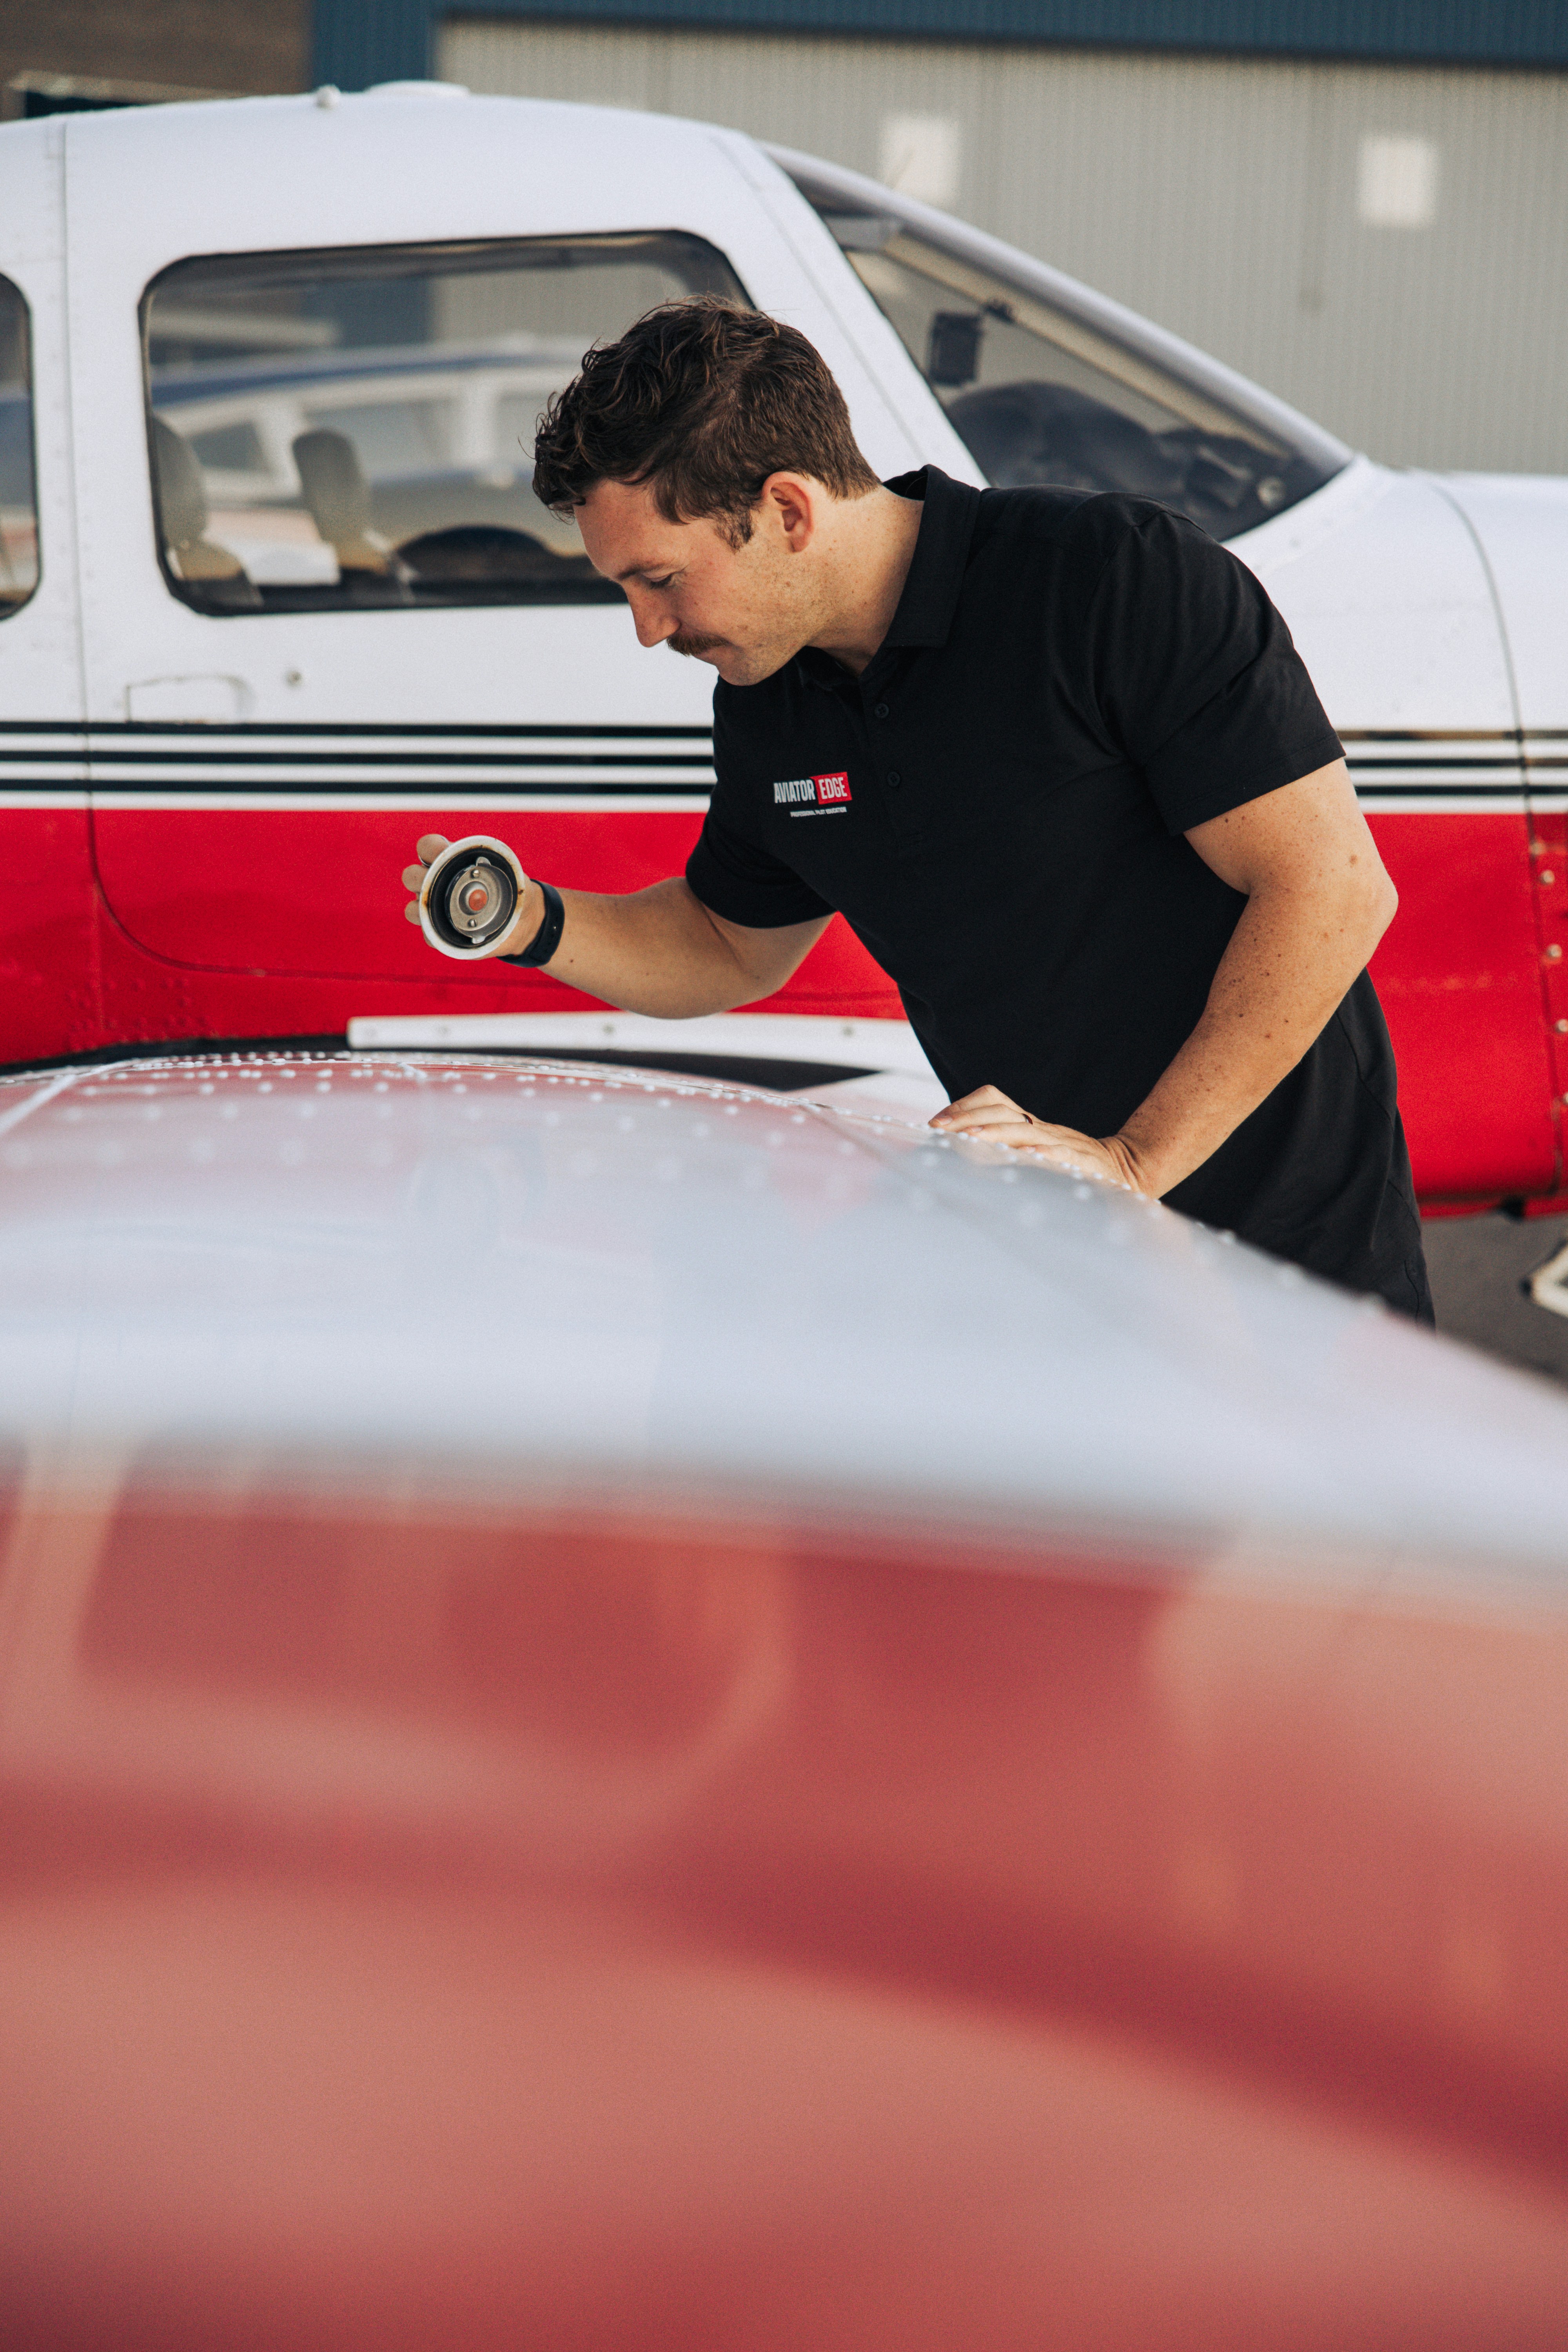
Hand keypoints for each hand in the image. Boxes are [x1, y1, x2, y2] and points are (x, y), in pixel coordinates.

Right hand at [402, 833, 539, 956]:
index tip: (442, 853)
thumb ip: (501, 872)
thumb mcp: (512, 876)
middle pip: (410, 876)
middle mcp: (435, 882)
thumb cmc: (511, 890)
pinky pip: (429, 936)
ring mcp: (434, 908)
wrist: (519, 921)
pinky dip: (438, 937)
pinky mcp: (440, 933)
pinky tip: (458, 935)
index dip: (430, 848)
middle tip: (435, 883)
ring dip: (421, 910)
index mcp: (448, 861)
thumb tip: (492, 878)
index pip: (427, 846)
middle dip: (417, 878)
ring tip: (442, 912)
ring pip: (412, 909)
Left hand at [929, 1085, 1147, 1191]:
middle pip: (1003, 1110)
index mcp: (1028, 1124)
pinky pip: (1064, 1155)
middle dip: (968, 1117)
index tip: (935, 1121)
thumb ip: (1003, 1147)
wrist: (1125, 1167)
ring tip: (974, 1136)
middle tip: (940, 1128)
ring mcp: (1063, 1143)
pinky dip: (1047, 1154)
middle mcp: (1042, 1129)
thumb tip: (958, 1150)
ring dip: (999, 1131)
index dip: (963, 1105)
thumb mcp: (1033, 1150)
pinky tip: (1029, 1156)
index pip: (993, 1100)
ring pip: (1028, 1131)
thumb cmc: (1069, 1165)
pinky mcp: (1085, 1163)